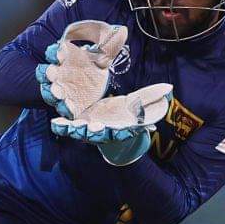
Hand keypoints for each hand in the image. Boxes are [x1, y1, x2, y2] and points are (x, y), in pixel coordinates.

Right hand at [35, 21, 126, 118]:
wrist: (98, 84)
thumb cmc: (95, 64)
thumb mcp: (105, 53)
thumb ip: (111, 43)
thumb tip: (122, 30)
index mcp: (66, 58)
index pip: (55, 53)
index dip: (55, 52)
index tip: (61, 51)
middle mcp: (60, 75)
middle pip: (48, 73)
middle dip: (49, 73)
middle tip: (53, 73)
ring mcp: (64, 91)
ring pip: (51, 92)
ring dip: (53, 92)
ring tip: (58, 93)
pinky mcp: (71, 106)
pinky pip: (64, 110)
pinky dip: (64, 110)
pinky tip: (69, 110)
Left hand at [50, 82, 172, 165]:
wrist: (111, 115)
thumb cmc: (127, 112)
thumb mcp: (139, 102)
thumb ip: (151, 97)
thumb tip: (168, 90)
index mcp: (122, 126)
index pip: (121, 131)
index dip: (118, 131)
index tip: (114, 130)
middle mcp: (104, 130)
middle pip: (99, 133)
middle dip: (95, 132)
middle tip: (92, 129)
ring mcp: (89, 128)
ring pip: (81, 131)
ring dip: (75, 129)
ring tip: (70, 126)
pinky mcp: (77, 122)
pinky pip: (69, 125)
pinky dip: (63, 125)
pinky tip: (56, 122)